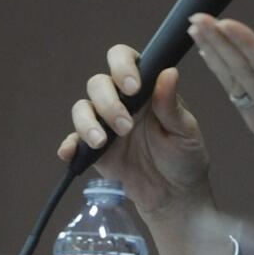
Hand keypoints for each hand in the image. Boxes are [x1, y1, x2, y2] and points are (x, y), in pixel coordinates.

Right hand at [57, 48, 213, 219]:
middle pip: (98, 83)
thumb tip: (169, 72)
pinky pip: (73, 142)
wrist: (174, 194)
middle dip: (108, 102)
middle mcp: (122, 101)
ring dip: (88, 122)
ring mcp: (105, 124)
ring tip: (104, 141)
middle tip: (127, 126)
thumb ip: (171, 104)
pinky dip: (69, 145)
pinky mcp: (93, 150)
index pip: (125, 60)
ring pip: (82, 108)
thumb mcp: (185, 131)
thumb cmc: (185, 156)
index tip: (132, 86)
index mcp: (147, 89)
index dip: (122, 65)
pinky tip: (71, 152)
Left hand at [187, 14, 253, 233]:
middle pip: (244, 70)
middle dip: (219, 41)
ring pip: (235, 80)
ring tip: (194, 26)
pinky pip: (236, 93)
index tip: (226, 23)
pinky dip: (221, 71)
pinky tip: (210, 56)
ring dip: (214, 52)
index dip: (248, 45)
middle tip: (196, 14)